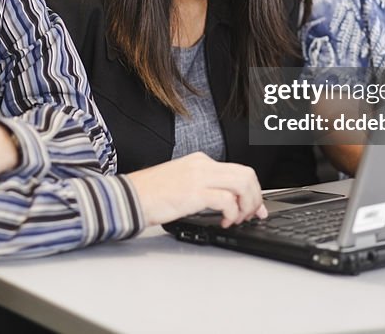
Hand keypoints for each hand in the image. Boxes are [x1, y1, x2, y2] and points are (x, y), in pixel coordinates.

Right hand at [126, 152, 266, 227]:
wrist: (128, 198)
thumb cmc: (150, 195)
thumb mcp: (181, 183)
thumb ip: (204, 186)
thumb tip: (227, 202)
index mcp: (200, 161)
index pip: (238, 170)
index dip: (253, 191)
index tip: (256, 208)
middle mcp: (202, 165)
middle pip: (246, 174)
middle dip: (255, 198)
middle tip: (251, 215)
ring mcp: (198, 177)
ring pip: (242, 184)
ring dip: (246, 205)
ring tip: (238, 219)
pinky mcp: (193, 192)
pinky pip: (226, 201)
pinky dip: (232, 214)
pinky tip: (224, 222)